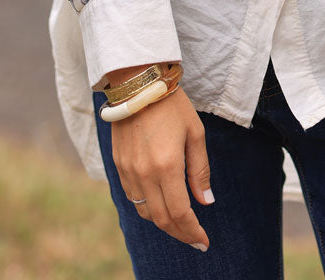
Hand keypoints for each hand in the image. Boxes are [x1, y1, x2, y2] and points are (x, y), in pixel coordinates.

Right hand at [109, 74, 213, 252]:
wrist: (138, 83)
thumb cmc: (171, 104)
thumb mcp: (195, 133)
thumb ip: (200, 170)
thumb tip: (206, 201)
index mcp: (167, 166)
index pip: (180, 213)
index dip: (193, 232)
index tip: (204, 241)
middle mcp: (144, 173)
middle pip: (161, 219)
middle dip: (179, 233)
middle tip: (194, 238)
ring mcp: (128, 171)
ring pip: (144, 211)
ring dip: (163, 222)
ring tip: (180, 223)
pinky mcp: (118, 165)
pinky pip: (132, 196)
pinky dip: (147, 206)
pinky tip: (160, 203)